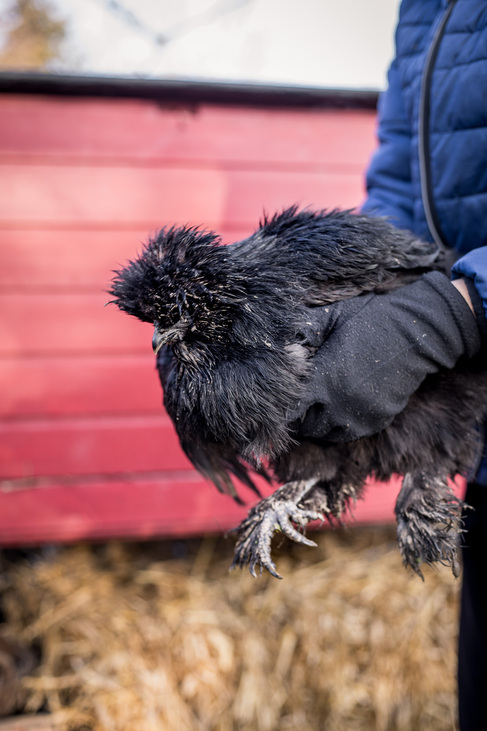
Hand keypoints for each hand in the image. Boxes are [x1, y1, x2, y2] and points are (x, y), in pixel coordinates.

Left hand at [290, 271, 481, 441]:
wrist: (417, 333)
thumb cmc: (371, 319)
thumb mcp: (333, 316)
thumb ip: (304, 330)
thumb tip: (280, 344)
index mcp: (325, 380)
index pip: (289, 410)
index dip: (281, 407)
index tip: (277, 400)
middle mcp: (340, 404)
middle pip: (305, 427)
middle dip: (296, 417)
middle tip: (294, 404)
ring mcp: (360, 416)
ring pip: (326, 435)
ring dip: (317, 424)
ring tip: (314, 408)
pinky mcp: (377, 421)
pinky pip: (348, 434)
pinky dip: (338, 427)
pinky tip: (337, 410)